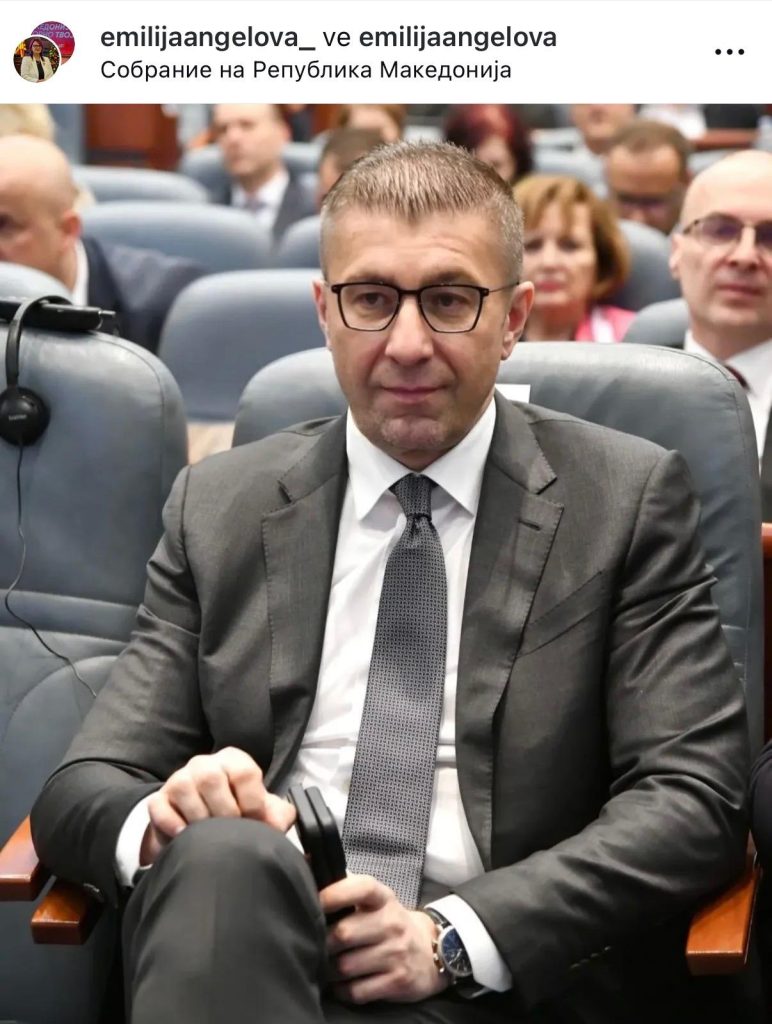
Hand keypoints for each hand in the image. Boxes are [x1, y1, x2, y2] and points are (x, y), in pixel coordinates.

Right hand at [140, 747, 295, 865]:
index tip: (254, 821)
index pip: (244, 771)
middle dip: (225, 812)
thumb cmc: (237, 813)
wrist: (204, 826)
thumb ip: (277, 815)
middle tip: (230, 833)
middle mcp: (205, 764)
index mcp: (234, 761)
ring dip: (199, 819)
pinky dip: (172, 825)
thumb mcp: (262, 812)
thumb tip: (277, 822)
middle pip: (212, 777)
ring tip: (208, 837)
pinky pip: (160, 807)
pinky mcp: (159, 799)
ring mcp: (179, 779)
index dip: (252, 801)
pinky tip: (184, 837)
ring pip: (185, 788)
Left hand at [322, 875, 448, 1003]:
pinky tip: (342, 983)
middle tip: (316, 945)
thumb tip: (307, 863)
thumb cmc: (389, 923)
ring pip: (345, 967)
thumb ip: (347, 888)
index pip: (362, 887)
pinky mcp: (397, 982)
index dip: (335, 894)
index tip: (315, 902)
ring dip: (329, 970)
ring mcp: (396, 953)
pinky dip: (342, 990)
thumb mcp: (376, 901)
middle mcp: (392, 923)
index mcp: (383, 899)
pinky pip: (356, 991)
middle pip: (343, 933)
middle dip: (323, 943)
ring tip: (328, 965)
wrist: (429, 953)